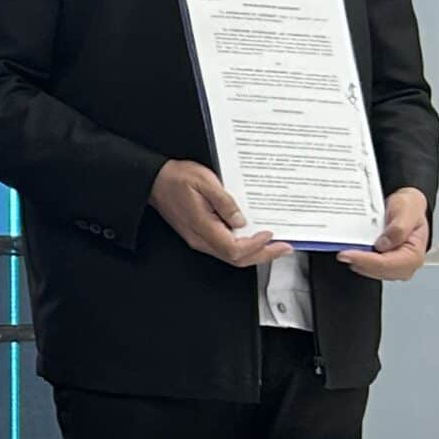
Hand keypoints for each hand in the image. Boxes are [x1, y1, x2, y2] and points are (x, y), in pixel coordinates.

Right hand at [149, 160, 290, 266]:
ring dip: (255, 253)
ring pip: (232, 256)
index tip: (270, 234)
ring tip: (273, 245)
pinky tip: (252, 237)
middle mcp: (201, 239)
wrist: (154, 181)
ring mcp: (200, 239)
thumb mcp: (204, 182)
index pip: (235, 248)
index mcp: (202, 228)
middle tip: (283, 248)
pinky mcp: (200, 234)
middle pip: (236, 258)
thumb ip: (225, 202)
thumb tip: (241, 220)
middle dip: (263, 255)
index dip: (256, 245)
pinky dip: (243, 247)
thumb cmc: (175, 179)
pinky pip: (225, 247)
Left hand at [337, 187, 429, 281]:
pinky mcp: (386, 263)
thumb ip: (398, 228)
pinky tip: (351, 252)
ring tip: (344, 252)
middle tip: (341, 254)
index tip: (347, 254)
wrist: (407, 205)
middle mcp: (406, 264)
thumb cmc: (409, 208)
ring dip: (357, 263)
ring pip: (372, 271)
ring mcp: (395, 265)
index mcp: (414, 255)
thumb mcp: (406, 211)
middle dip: (359, 263)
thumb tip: (383, 244)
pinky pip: (370, 266)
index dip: (365, 260)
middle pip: (378, 271)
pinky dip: (359, 260)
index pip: (387, 264)